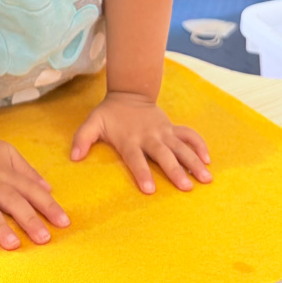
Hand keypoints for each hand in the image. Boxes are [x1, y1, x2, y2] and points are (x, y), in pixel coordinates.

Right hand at [0, 130, 70, 249]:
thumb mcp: (7, 153)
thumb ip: (27, 171)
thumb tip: (49, 189)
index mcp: (6, 173)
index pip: (31, 190)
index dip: (48, 206)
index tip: (64, 223)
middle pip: (12, 201)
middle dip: (29, 219)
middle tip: (44, 238)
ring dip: (0, 226)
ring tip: (13, 244)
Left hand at [70, 91, 211, 193]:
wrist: (129, 93)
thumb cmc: (110, 114)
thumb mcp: (93, 123)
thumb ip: (83, 138)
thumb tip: (74, 156)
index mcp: (130, 139)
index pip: (136, 158)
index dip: (142, 172)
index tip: (150, 189)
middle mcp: (149, 136)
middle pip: (164, 155)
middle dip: (175, 170)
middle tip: (186, 187)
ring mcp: (163, 132)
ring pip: (181, 147)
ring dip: (194, 162)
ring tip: (206, 178)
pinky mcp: (172, 128)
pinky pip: (189, 135)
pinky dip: (199, 145)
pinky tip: (208, 160)